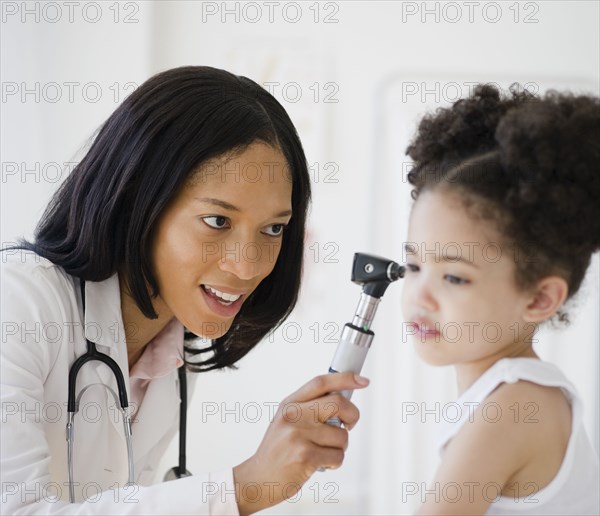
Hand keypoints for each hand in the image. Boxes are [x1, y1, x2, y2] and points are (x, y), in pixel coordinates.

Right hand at [232, 372, 368, 514]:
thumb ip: (309, 407)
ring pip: (342, 435)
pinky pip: (338, 455)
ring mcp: (298, 435)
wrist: (258, 479)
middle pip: (338, 403)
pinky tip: (320, 463)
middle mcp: (293, 415)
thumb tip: (342, 400)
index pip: (320, 382)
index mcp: (290, 404)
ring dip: (340, 447)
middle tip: (349, 425)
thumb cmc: (277, 450)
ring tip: (323, 451)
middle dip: (353, 415)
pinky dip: (335, 462)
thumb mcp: (286, 421)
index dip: (345, 378)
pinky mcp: (305, 456)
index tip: (362, 381)